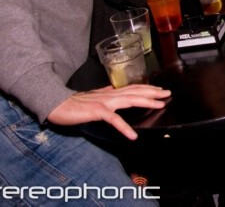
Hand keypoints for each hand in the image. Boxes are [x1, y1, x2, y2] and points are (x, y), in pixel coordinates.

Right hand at [47, 84, 170, 139]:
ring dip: (146, 102)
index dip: (148, 88)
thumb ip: (106, 92)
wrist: (56, 104)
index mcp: (110, 92)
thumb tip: (115, 89)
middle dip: (153, 92)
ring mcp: (105, 103)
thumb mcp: (94, 96)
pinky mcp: (97, 112)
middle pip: (136, 92)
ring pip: (130, 100)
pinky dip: (124, 128)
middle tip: (167, 93)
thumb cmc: (74, 102)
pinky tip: (133, 135)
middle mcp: (110, 95)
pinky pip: (114, 120)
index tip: (160, 89)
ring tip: (159, 105)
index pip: (133, 88)